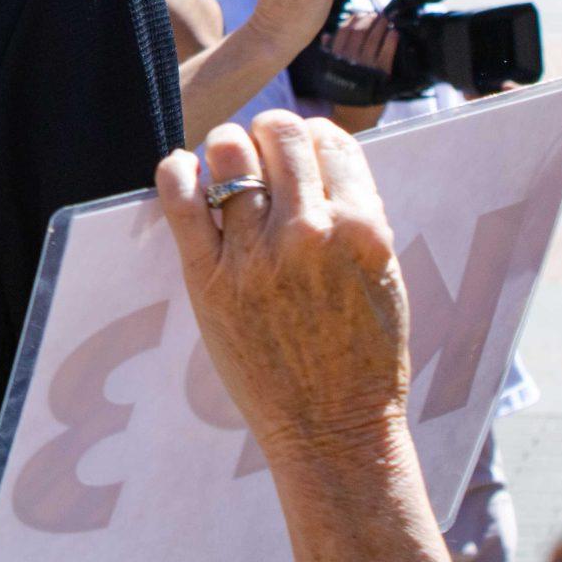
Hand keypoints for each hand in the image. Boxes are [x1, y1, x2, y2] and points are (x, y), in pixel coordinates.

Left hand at [160, 112, 409, 461]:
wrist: (333, 430)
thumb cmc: (365, 356)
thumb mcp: (384, 274)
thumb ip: (357, 214)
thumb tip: (321, 158)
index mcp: (363, 228)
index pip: (329, 137)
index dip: (312, 140)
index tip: (302, 158)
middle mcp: (310, 232)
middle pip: (278, 130)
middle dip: (268, 136)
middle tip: (261, 159)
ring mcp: (257, 254)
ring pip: (229, 151)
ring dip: (225, 150)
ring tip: (227, 171)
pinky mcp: (210, 278)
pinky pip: (181, 197)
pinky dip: (177, 172)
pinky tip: (183, 173)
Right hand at [324, 14, 398, 134]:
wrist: (353, 117)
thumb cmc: (342, 93)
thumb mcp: (330, 72)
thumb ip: (329, 53)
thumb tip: (327, 34)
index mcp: (335, 58)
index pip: (344, 31)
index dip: (354, 19)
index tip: (361, 14)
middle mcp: (348, 61)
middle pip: (360, 32)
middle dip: (369, 20)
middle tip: (378, 14)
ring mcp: (365, 67)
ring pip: (373, 40)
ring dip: (381, 26)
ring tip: (387, 20)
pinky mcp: (380, 75)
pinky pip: (386, 54)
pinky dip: (390, 41)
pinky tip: (394, 33)